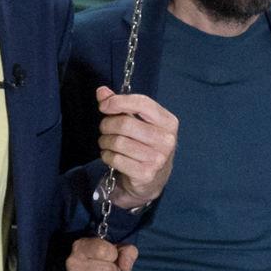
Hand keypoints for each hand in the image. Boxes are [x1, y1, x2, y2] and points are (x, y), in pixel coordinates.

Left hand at [95, 88, 178, 208]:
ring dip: (105, 141)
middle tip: (104, 128)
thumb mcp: (139, 122)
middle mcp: (166, 140)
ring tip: (106, 143)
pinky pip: (116, 159)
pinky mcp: (146, 174)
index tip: (103, 106)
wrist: (153, 179)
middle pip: (125, 124)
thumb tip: (102, 92)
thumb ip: (121, 105)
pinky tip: (110, 155)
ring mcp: (158, 159)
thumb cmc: (145, 145)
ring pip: (118, 142)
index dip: (118, 101)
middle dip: (107, 124)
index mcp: (168, 122)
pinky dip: (107, 156)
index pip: (142, 103)